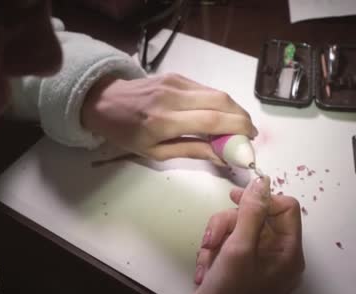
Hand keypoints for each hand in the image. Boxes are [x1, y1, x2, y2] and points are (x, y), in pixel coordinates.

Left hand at [81, 73, 257, 165]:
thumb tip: (223, 156)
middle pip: (220, 101)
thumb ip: (191, 152)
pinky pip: (205, 89)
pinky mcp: (176, 76)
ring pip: (216, 92)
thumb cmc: (127, 134)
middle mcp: (172, 97)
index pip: (211, 120)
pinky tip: (220, 114)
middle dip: (242, 117)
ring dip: (233, 108)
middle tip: (249, 133)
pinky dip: (218, 102)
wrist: (104, 102)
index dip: (237, 128)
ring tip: (238, 125)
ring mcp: (175, 82)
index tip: (251, 139)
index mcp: (164, 121)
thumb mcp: (155, 153)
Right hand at [177, 176, 304, 293]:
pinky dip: (212, 255)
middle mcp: (275, 256)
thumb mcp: (239, 249)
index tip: (236, 201)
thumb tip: (262, 182)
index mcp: (288, 252)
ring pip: (236, 229)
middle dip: (229, 224)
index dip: (262, 200)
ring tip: (207, 259)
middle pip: (255, 216)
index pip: (286, 208)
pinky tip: (204, 271)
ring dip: (216, 240)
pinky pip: (225, 245)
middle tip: (213, 239)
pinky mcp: (236, 269)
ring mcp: (255, 263)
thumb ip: (251, 212)